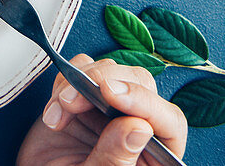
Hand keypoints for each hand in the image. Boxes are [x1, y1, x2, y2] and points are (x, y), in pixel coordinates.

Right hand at [16, 54, 186, 165]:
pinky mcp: (88, 93)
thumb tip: (140, 127)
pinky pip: (83, 67)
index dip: (144, 101)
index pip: (169, 121)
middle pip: (140, 83)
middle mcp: (138, 127)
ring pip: (111, 70)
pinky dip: (64, 82)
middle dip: (101, 84)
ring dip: (76, 86)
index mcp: (154, 156)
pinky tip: (55, 111)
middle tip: (71, 103)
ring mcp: (113, 108)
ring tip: (57, 117)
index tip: (110, 94)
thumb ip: (115, 159)